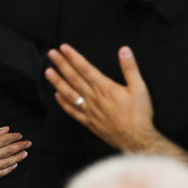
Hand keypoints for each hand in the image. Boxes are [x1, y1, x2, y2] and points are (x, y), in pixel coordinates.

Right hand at [0, 126, 29, 179]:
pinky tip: (13, 166)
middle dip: (20, 146)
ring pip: (6, 163)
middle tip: (28, 143)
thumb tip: (6, 130)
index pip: (6, 140)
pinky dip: (8, 170)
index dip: (15, 137)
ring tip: (24, 154)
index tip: (20, 135)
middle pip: (9, 151)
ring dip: (17, 158)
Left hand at [46, 45, 187, 162]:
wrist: (136, 140)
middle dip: (61, 64)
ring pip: (69, 93)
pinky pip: (73, 111)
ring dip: (58, 82)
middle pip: (74, 78)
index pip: (85, 68)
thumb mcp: (139, 88)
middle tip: (50, 53)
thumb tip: (124, 49)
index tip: (63, 47)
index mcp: (104, 87)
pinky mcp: (89, 122)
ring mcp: (89, 110)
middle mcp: (93, 97)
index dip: (73, 57)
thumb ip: (130, 68)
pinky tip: (57, 96)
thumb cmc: (139, 114)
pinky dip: (64, 103)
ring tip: (48, 72)